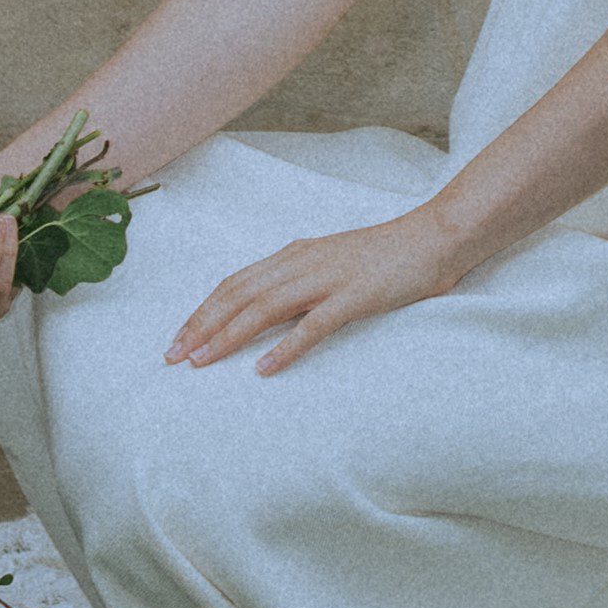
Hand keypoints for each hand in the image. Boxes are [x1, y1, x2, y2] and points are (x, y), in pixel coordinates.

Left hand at [165, 212, 456, 377]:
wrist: (434, 237)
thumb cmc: (383, 257)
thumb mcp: (330, 264)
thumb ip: (298, 283)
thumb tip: (263, 314)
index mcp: (293, 254)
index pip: (234, 283)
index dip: (202, 311)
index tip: (177, 340)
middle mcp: (302, 262)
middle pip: (239, 294)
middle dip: (201, 326)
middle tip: (173, 358)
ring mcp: (328, 278)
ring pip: (264, 308)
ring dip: (229, 336)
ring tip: (202, 362)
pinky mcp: (356, 296)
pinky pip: (314, 324)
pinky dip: (285, 347)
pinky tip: (264, 369)